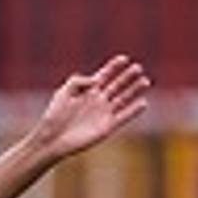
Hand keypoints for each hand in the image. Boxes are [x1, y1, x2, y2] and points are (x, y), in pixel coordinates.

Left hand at [33, 56, 150, 159]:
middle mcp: (98, 100)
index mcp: (87, 91)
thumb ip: (77, 81)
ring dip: (135, 90)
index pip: (104, 75)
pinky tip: (143, 103)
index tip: (124, 58)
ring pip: (124, 98)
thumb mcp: (62, 93)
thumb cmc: (54, 116)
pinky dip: (134, 110)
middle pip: (117, 85)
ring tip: (145, 81)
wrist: (52, 139)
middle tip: (138, 68)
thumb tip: (96, 80)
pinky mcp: (108, 127)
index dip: (114, 66)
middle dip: (128, 76)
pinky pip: (124, 116)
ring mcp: (104, 113)